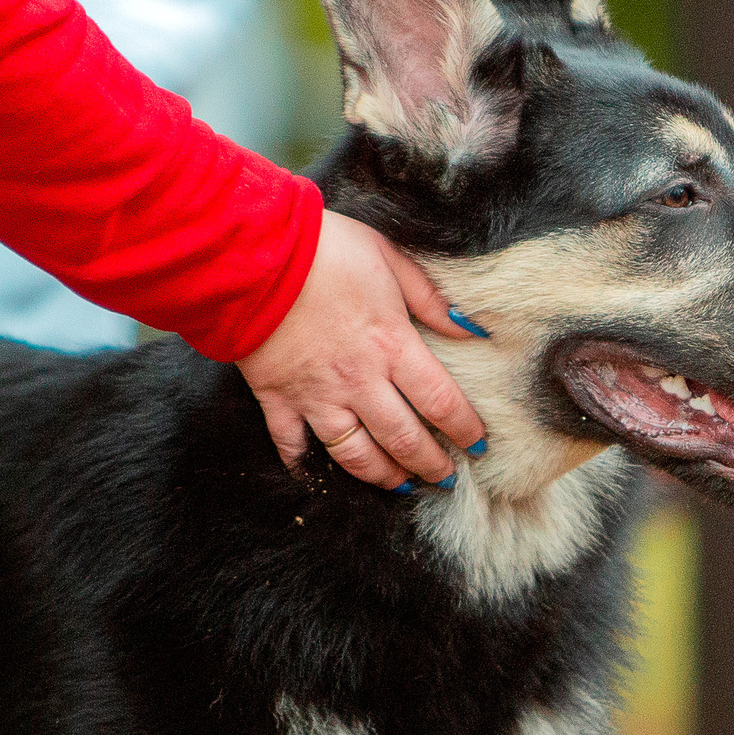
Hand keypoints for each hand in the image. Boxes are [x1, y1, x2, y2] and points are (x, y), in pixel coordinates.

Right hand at [237, 211, 486, 489]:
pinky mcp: (277, 399)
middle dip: (429, 465)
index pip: (441, 402)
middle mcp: (359, 381)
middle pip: (402, 439)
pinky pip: (292, 446)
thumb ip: (431, 298)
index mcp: (391, 345)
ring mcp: (316, 396)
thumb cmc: (325, 248)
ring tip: (399, 486)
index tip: (478, 445)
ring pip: (354, 455)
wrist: (255, 253)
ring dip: (381, 476)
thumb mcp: (390, 257)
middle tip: (445, 478)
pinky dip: (305, 467)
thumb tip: (473, 329)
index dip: (464, 430)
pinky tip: (317, 479)